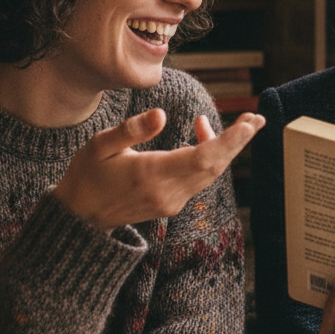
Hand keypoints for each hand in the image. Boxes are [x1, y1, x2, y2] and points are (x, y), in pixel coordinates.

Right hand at [54, 108, 264, 230]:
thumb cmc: (87, 176)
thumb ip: (132, 129)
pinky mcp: (170, 204)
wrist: (78, 219)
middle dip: (238, 142)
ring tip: (241, 125)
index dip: (230, 140)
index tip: (249, 124)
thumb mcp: (100, 146)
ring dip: (226, 149)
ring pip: (209, 173)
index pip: (203, 157)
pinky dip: (207, 157)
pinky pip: (198, 178)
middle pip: (214, 166)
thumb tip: (162, 114)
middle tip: (256, 119)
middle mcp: (168, 192)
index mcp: (152, 174)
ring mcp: (171, 201)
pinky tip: (201, 137)